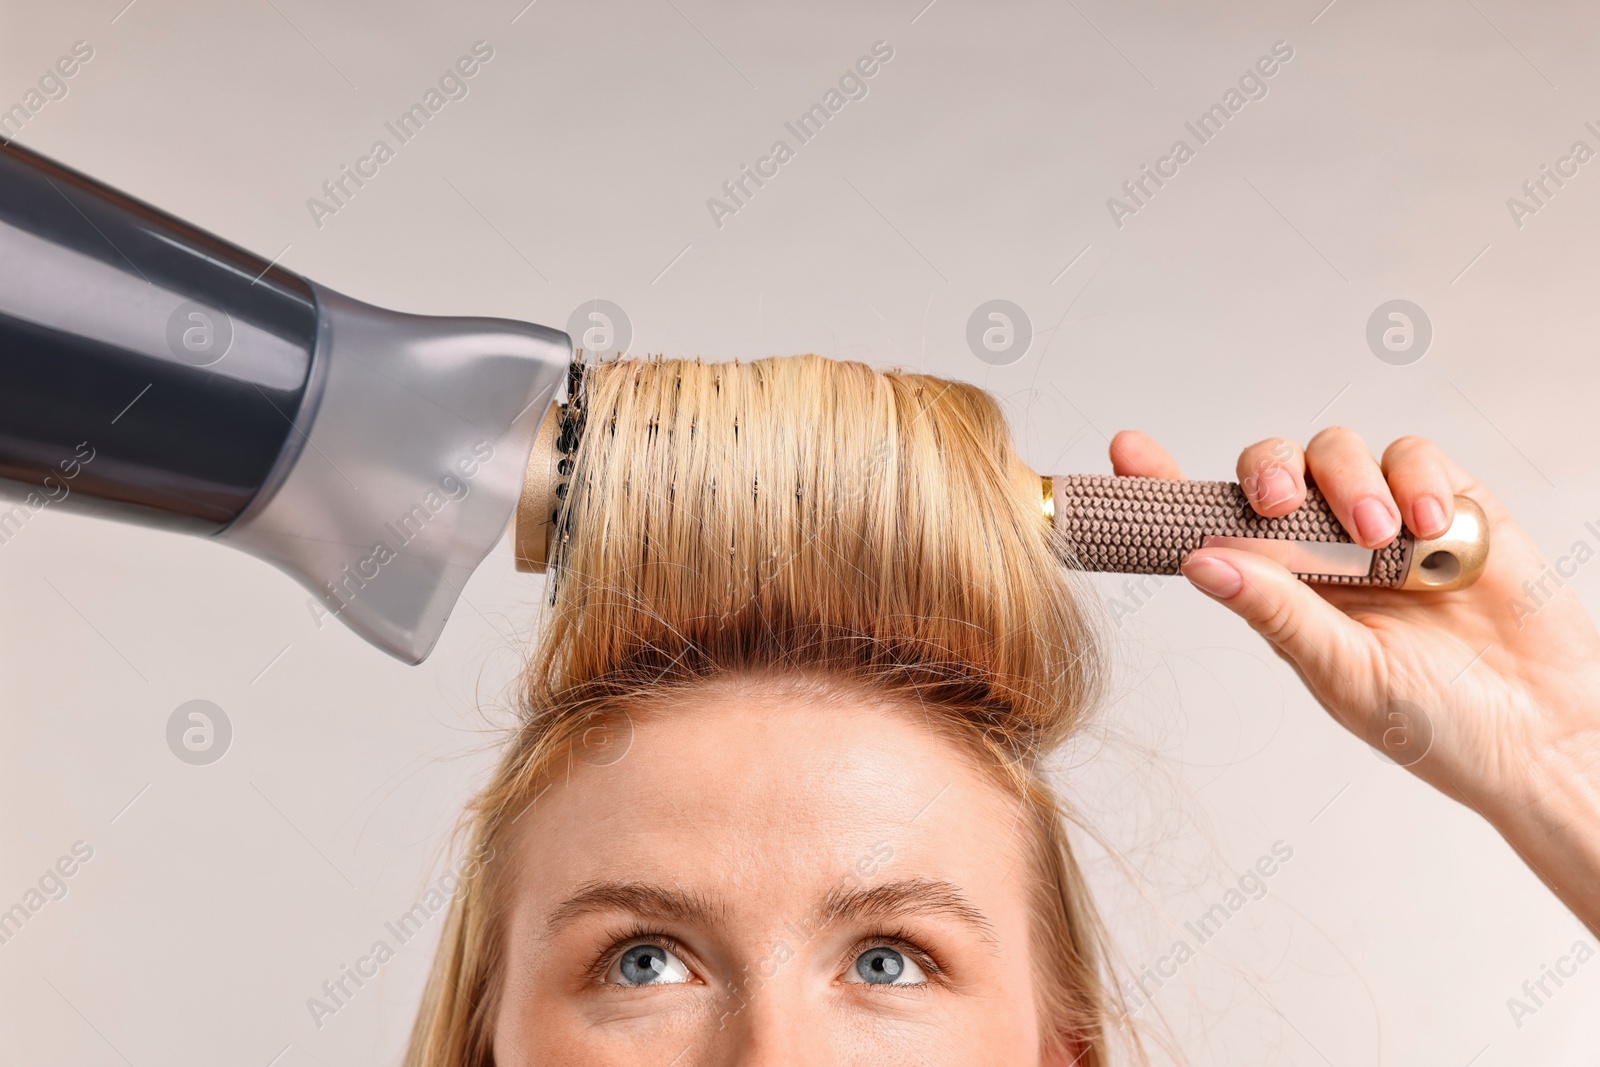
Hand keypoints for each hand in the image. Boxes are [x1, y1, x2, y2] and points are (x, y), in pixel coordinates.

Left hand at [1109, 428, 1599, 933]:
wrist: (1541, 733)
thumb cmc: (1433, 722)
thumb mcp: (1342, 673)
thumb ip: (1277, 611)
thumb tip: (1198, 560)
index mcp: (1279, 587)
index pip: (1208, 522)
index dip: (1164, 484)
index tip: (1125, 452)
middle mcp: (1321, 545)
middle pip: (1268, 468)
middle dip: (1264, 473)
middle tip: (1275, 505)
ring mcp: (1384, 519)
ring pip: (1336, 450)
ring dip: (1348, 482)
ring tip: (1381, 541)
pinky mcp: (1450, 503)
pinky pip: (1414, 454)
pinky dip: (1414, 479)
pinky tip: (1427, 529)